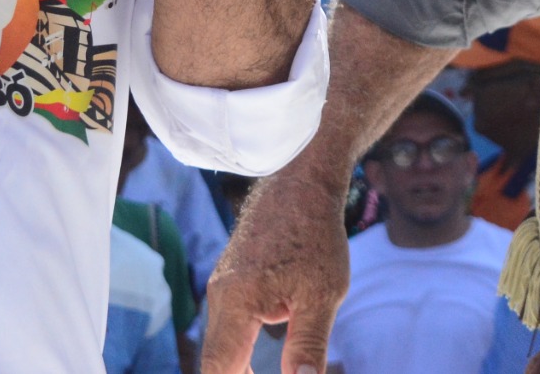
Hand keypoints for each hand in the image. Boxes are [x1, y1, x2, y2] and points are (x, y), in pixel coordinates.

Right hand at [200, 170, 349, 373]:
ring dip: (237, 367)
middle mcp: (221, 295)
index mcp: (238, 301)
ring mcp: (222, 286)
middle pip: (215, 358)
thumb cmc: (315, 235)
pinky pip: (226, 325)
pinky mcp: (230, 280)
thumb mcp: (323, 294)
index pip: (220, 366)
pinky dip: (238, 348)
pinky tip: (253, 364)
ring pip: (220, 342)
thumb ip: (309, 343)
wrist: (301, 184)